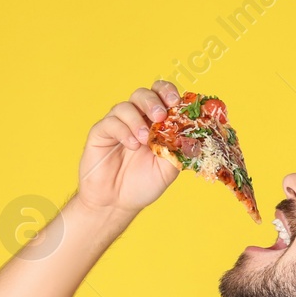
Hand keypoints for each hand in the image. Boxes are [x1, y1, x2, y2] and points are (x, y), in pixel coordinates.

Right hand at [74, 81, 183, 218]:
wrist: (117, 203)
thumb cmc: (142, 185)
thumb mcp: (169, 169)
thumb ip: (180, 150)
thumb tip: (195, 134)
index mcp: (155, 124)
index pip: (162, 96)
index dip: (169, 92)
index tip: (175, 102)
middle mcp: (136, 120)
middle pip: (143, 94)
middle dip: (153, 101)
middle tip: (160, 116)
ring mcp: (118, 125)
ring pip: (125, 106)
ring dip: (137, 120)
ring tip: (144, 140)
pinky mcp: (101, 133)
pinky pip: (110, 122)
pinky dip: (123, 130)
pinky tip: (131, 145)